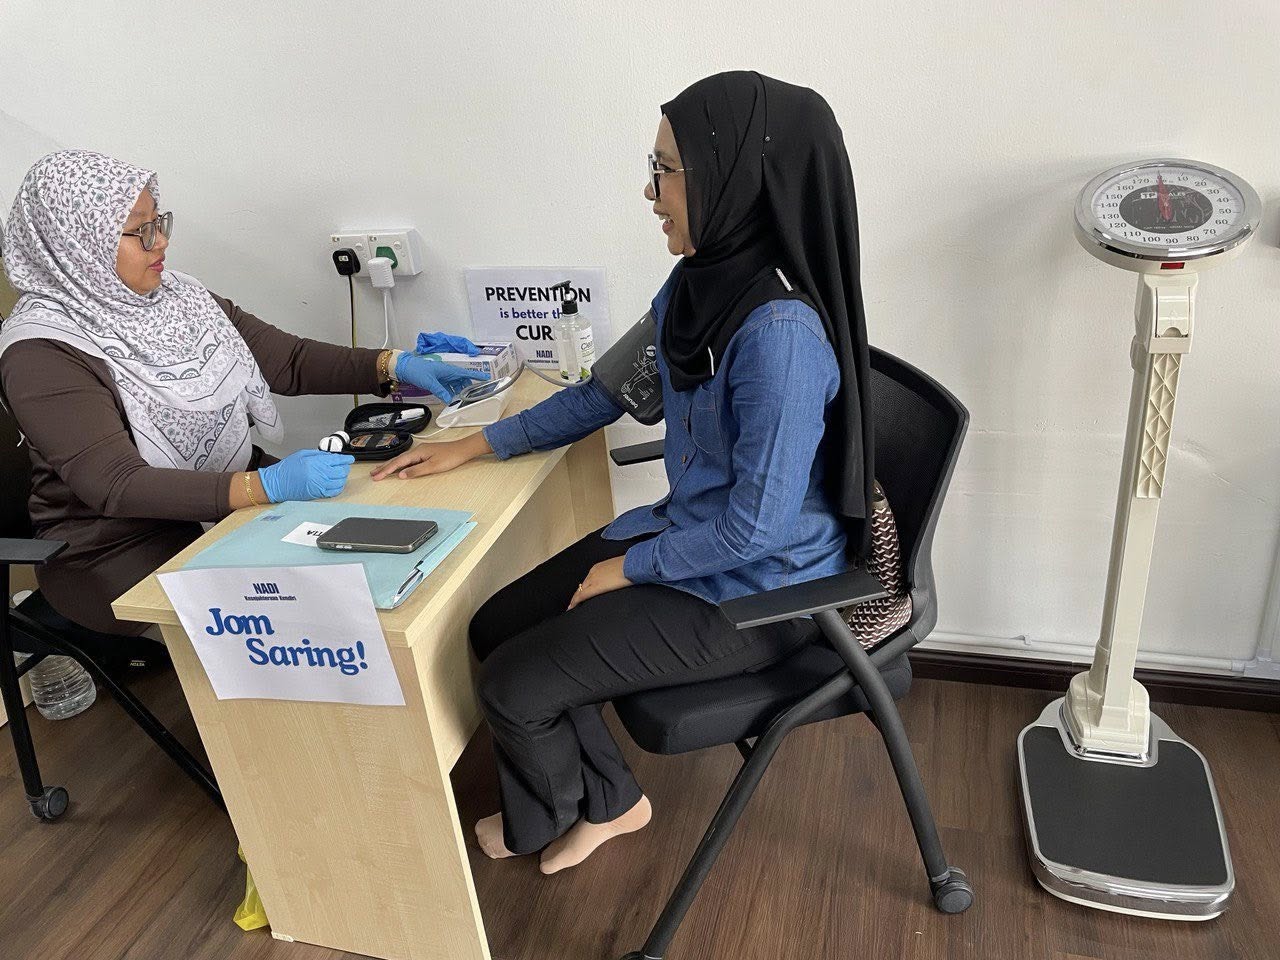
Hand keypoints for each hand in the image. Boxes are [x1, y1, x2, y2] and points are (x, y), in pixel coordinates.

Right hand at [258, 449, 353, 501]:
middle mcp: (319, 474)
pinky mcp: (318, 494)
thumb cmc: (287, 469)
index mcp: (316, 463)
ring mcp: (320, 485)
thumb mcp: (302, 454)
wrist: (277, 483)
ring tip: (341, 474)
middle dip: (345, 467)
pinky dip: (339, 487)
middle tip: (344, 465)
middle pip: (341, 471)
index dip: (346, 459)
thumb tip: (331, 455)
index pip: (337, 460)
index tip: (349, 459)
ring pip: (340, 481)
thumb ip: (318, 454)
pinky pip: (334, 492)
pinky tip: (337, 483)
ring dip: (343, 477)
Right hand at [371, 433, 489, 479]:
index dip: (386, 470)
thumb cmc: (451, 457)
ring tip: (380, 470)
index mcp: (418, 452)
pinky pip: (409, 460)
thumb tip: (401, 475)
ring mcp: (421, 452)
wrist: (463, 450)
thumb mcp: (433, 466)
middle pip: (397, 460)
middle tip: (373, 474)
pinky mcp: (426, 454)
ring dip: (391, 465)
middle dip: (384, 467)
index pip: (398, 462)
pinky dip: (400, 464)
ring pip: (402, 460)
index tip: (377, 476)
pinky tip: (398, 467)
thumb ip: (416, 471)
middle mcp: (418, 450)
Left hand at [395, 353, 488, 403]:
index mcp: (449, 370)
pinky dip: (451, 392)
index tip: (487, 378)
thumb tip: (450, 400)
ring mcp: (442, 377)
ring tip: (462, 399)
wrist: (406, 368)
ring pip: (455, 384)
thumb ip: (441, 391)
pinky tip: (451, 398)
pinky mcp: (437, 381)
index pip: (466, 373)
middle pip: (462, 380)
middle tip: (472, 395)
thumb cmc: (418, 370)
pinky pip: (448, 387)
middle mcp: (447, 373)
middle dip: (468, 387)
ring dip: (459, 391)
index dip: (477, 375)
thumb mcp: (430, 382)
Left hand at [568, 557, 631, 609]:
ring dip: (575, 598)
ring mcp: (593, 579)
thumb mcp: (619, 568)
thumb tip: (619, 577)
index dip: (584, 587)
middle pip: (582, 585)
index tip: (582, 591)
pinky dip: (575, 602)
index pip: (588, 579)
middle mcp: (593, 572)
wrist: (632, 564)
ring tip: (571, 605)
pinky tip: (571, 607)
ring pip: (580, 591)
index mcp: (599, 567)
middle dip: (577, 593)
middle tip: (573, 602)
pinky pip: (581, 596)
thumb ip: (616, 573)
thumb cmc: (630, 566)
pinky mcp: (595, 587)